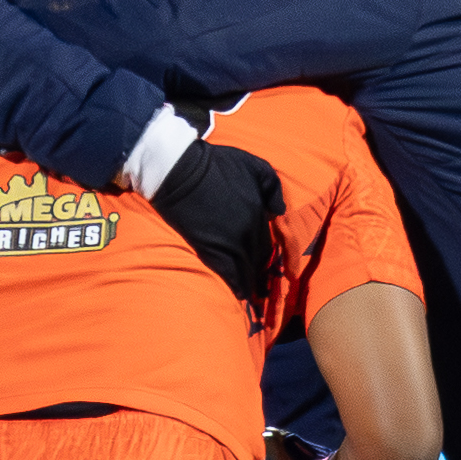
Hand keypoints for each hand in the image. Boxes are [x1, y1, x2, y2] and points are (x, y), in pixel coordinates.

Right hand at [150, 139, 286, 302]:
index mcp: (259, 212)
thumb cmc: (216, 164)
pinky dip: (236, 286)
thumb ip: (273, 188)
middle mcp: (248, 231)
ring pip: (247, 270)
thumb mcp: (255, 166)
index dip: (273, 257)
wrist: (180, 171)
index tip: (275, 268)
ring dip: (253, 284)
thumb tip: (280, 211)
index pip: (271, 242)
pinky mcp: (210, 250)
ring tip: (255, 295)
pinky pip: (229, 275)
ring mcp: (229, 242)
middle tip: (266, 286)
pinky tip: (240, 295)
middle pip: (260, 259)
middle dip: (264, 273)